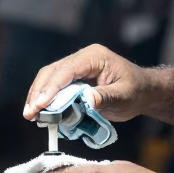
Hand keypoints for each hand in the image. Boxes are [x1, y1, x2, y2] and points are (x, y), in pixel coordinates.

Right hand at [23, 44, 155, 122]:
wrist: (144, 90)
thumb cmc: (137, 91)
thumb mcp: (125, 96)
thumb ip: (106, 98)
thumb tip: (87, 100)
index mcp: (94, 57)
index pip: (66, 70)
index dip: (51, 88)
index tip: (39, 105)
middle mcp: (82, 59)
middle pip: (52, 72)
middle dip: (39, 93)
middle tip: (29, 113)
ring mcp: (77, 67)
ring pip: (50, 78)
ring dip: (39, 96)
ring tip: (31, 115)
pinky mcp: (75, 78)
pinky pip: (56, 86)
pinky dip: (47, 99)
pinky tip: (41, 112)